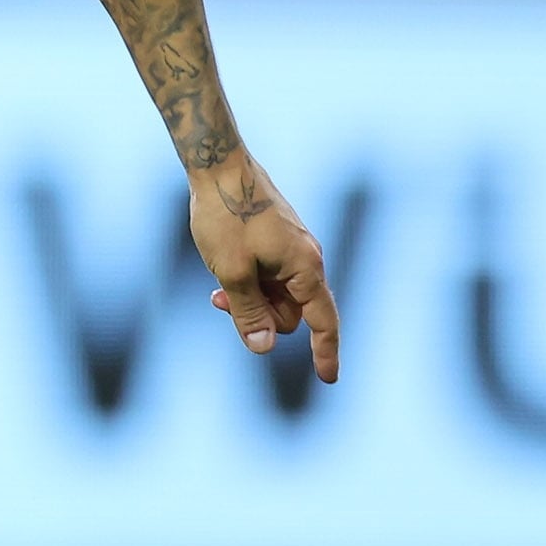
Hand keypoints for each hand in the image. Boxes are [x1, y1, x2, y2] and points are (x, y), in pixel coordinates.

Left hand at [193, 150, 340, 383]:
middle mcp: (306, 258)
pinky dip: (248, 283)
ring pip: (275, 296)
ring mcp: (291, 249)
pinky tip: (222, 271)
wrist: (218, 165)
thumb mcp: (232, 272)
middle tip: (219, 302)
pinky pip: (268, 277)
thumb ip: (248, 313)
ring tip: (216, 287)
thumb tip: (263, 348)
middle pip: (290, 313)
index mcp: (305, 267)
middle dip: (259, 318)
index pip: (323, 321)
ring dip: (249, 301)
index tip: (329, 379)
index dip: (325, 352)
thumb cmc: (225, 216)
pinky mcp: (276, 240)